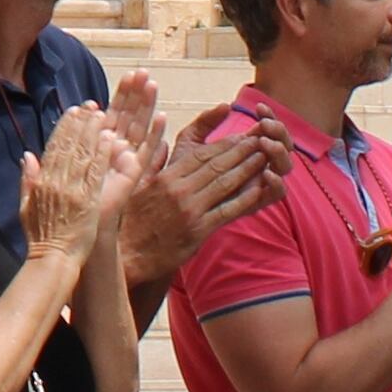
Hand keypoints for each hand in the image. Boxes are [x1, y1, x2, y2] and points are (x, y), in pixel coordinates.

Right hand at [22, 102, 138, 275]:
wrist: (52, 259)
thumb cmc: (40, 238)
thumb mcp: (25, 207)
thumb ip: (27, 180)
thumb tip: (27, 155)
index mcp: (42, 181)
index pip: (54, 147)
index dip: (64, 127)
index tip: (73, 111)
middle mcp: (55, 182)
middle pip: (69, 145)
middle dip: (80, 123)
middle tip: (91, 105)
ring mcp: (72, 191)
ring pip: (82, 154)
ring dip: (92, 132)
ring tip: (102, 115)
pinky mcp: (87, 201)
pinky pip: (96, 173)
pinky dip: (102, 154)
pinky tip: (109, 139)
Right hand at [119, 90, 285, 283]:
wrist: (128, 256)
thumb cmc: (130, 222)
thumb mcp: (134, 186)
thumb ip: (151, 163)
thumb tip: (160, 142)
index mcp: (166, 177)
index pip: (200, 155)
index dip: (223, 144)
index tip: (240, 135)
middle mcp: (179, 189)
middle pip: (216, 165)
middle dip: (240, 150)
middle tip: (259, 140)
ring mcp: (190, 210)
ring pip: (224, 183)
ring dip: (247, 168)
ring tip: (264, 157)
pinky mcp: (198, 230)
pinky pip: (227, 210)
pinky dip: (245, 198)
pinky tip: (260, 189)